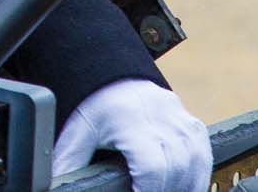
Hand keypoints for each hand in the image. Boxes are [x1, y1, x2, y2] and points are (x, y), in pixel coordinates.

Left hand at [51, 79, 210, 191]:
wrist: (115, 77)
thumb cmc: (95, 105)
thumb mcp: (78, 132)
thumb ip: (70, 162)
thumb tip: (53, 184)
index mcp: (130, 119)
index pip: (152, 165)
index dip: (149, 188)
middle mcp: (162, 118)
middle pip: (176, 168)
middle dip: (165, 190)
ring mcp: (182, 121)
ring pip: (195, 165)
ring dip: (184, 186)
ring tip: (163, 191)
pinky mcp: (195, 127)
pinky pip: (204, 159)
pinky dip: (196, 179)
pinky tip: (182, 187)